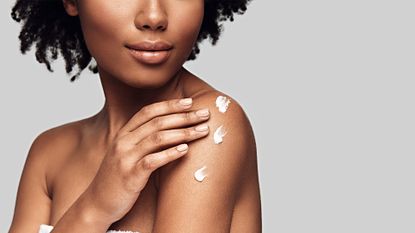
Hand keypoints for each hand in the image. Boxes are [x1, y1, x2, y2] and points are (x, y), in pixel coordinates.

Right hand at [82, 98, 209, 222]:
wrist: (97, 202)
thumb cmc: (118, 177)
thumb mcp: (127, 153)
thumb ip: (144, 140)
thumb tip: (173, 129)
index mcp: (124, 134)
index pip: (149, 111)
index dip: (170, 105)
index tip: (190, 102)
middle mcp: (123, 142)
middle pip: (157, 122)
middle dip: (184, 116)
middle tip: (204, 114)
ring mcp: (125, 158)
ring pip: (157, 138)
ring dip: (183, 132)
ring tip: (202, 130)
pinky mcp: (130, 176)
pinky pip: (152, 161)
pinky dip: (170, 153)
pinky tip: (185, 149)